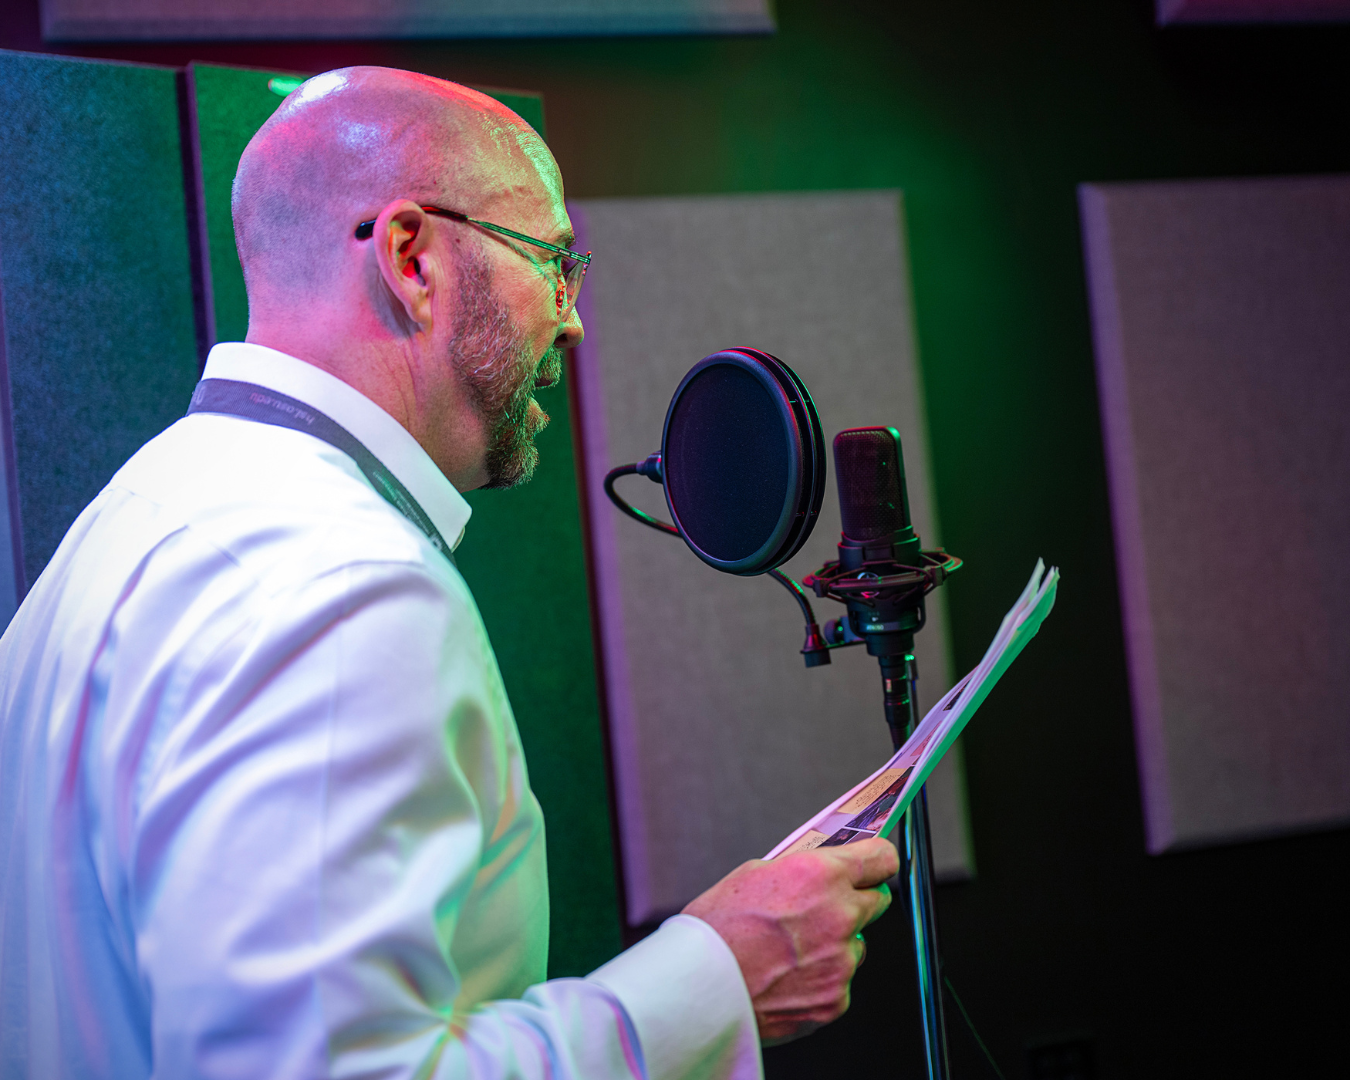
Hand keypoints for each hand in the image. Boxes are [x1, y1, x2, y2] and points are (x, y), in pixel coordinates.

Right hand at [682, 837, 898, 1044]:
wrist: (699, 988)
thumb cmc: (715, 930)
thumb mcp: (753, 875)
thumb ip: (800, 871)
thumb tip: (820, 871)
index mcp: (821, 875)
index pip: (880, 858)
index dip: (875, 861)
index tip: (872, 864)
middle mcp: (840, 916)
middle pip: (876, 901)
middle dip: (854, 901)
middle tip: (822, 909)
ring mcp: (841, 962)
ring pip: (856, 945)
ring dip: (835, 944)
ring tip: (790, 951)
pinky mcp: (836, 999)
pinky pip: (840, 981)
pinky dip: (820, 980)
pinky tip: (787, 977)